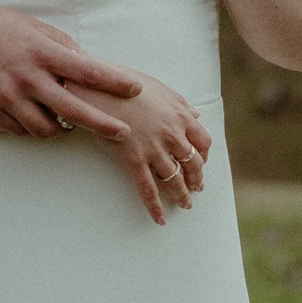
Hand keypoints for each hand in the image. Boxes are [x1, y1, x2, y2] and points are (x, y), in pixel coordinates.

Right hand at [0, 0, 142, 143]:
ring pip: (46, 129)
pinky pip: (19, 130)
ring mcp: (6, 96)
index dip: (113, 83)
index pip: (87, 70)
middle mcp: (27, 77)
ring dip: (61, 129)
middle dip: (103, 124)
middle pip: (74, 111)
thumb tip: (84, 63)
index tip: (134, 89)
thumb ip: (57, 46)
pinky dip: (32, 128)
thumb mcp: (29, 27)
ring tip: (68, 124)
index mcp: (41, 51)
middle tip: (123, 132)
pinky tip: (36, 119)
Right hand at [91, 72, 212, 222]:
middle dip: (196, 179)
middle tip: (197, 188)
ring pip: (174, 179)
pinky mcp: (134, 160)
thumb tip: (197, 115)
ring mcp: (153, 150)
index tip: (202, 161)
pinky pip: (148, 189)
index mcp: (180, 116)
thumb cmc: (126, 83)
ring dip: (181, 194)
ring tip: (185, 204)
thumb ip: (181, 103)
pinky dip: (155, 207)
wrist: (97, 86)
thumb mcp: (159, 87)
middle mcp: (172, 135)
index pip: (203, 142)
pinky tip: (161, 219)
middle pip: (192, 164)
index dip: (204, 155)